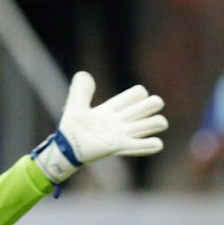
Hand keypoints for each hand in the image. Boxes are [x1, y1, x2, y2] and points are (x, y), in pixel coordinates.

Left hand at [31, 72, 167, 183]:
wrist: (67, 149)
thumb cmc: (70, 128)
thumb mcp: (75, 106)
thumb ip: (80, 90)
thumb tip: (84, 75)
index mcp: (113, 109)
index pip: (138, 94)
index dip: (138, 94)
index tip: (121, 103)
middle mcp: (122, 120)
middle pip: (152, 105)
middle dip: (153, 105)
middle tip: (137, 114)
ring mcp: (124, 134)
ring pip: (155, 123)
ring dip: (156, 123)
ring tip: (144, 127)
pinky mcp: (122, 147)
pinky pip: (145, 146)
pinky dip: (152, 144)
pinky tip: (153, 143)